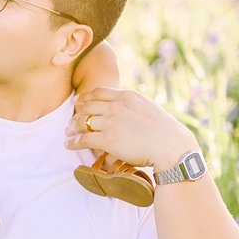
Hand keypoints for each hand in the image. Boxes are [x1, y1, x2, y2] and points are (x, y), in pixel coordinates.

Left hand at [65, 88, 197, 169]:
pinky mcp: (108, 139)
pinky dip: (73, 142)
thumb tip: (123, 107)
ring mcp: (111, 122)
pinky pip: (83, 139)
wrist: (170, 146)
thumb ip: (132, 105)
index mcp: (127, 96)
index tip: (78, 102)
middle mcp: (117, 106)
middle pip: (87, 106)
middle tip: (71, 121)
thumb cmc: (164, 131)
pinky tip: (69, 145)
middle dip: (76, 113)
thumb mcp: (147, 108)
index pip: (98, 92)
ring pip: (82, 121)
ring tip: (67, 133)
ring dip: (72, 128)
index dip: (85, 98)